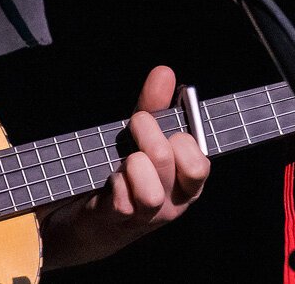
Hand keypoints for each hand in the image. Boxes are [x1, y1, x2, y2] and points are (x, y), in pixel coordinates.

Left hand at [42, 65, 211, 266]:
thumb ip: (156, 107)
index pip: (199, 164)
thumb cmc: (128, 172)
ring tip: (125, 161)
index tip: (166, 128)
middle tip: (136, 125)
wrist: (95, 216)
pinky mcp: (119, 221)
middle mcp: (174, 204)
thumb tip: (165, 72)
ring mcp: (148, 216)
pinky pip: (122, 200)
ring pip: (149, 190)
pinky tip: (111, 180)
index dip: (181, 139)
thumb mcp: (143, 137)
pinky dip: (114, 182)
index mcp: (188, 184)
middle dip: (146, 132)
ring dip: (131, 163)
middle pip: (166, 159)